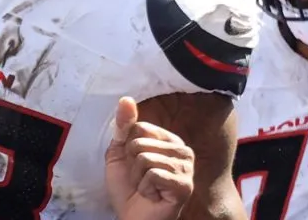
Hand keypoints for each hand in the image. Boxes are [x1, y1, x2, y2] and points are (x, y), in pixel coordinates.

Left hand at [105, 97, 194, 219]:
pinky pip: (153, 174)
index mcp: (170, 140)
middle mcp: (183, 151)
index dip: (128, 148)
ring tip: (146, 188)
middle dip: (132, 165)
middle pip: (141, 143)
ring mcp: (187, 169)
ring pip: (146, 158)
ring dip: (138, 178)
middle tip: (140, 180)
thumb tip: (126, 99)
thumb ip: (123, 126)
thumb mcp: (119, 153)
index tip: (134, 164)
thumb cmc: (129, 188)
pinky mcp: (185, 185)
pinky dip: (145, 188)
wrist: (132, 218)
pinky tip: (153, 196)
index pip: (140, 127)